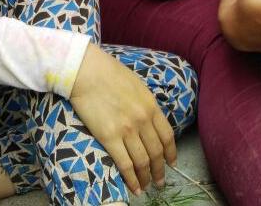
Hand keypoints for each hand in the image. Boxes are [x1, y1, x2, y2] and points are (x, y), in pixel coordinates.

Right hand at [70, 44, 175, 194]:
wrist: (88, 72)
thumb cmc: (111, 74)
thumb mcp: (138, 87)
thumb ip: (146, 105)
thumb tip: (151, 121)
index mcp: (151, 105)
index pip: (167, 136)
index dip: (171, 153)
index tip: (172, 163)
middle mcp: (143, 120)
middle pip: (156, 152)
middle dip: (159, 170)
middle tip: (160, 182)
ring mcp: (127, 130)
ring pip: (142, 161)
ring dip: (146, 177)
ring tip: (146, 187)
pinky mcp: (109, 138)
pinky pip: (124, 164)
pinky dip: (131, 179)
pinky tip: (134, 188)